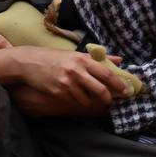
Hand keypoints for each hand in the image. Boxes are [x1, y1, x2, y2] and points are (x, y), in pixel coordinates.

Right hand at [0, 32, 129, 116]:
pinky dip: (78, 101)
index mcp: (82, 59)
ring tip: (90, 99)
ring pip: (87, 99)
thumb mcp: (75, 55)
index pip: (107, 74)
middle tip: (111, 101)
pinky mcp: (58, 91)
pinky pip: (74, 101)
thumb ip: (98, 59)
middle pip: (101, 90)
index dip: (119, 85)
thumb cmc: (53, 58)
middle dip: (108, 99)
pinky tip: (75, 96)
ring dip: (91, 102)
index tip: (127, 91)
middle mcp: (76, 70)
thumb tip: (120, 60)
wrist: (28, 62)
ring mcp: (66, 82)